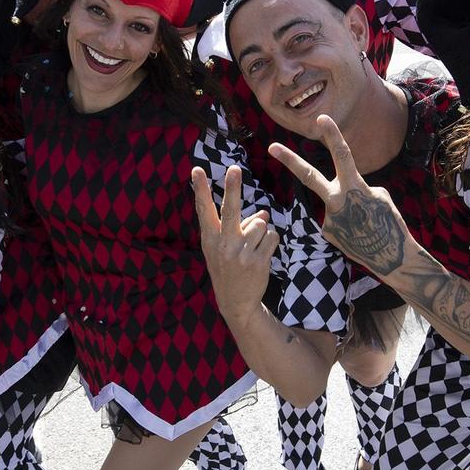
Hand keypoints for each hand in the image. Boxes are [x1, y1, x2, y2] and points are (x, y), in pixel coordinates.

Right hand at [191, 164, 279, 318]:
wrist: (236, 302)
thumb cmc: (228, 267)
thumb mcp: (223, 247)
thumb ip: (240, 226)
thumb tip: (264, 214)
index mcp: (210, 238)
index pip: (204, 209)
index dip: (201, 188)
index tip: (196, 170)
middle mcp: (224, 244)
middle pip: (231, 210)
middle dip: (232, 188)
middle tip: (234, 168)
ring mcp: (241, 253)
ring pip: (260, 224)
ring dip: (261, 232)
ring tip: (252, 249)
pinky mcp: (258, 261)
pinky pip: (272, 237)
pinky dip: (271, 242)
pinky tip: (262, 254)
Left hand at [270, 114, 412, 278]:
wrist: (390, 258)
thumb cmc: (390, 224)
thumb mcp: (379, 197)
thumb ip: (357, 188)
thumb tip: (342, 191)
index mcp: (353, 187)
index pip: (341, 154)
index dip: (332, 135)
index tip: (321, 118)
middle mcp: (335, 200)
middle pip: (308, 175)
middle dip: (289, 160)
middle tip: (271, 146)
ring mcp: (328, 217)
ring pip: (333, 203)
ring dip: (346, 210)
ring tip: (363, 226)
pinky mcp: (326, 231)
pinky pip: (335, 220)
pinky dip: (346, 224)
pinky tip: (357, 235)